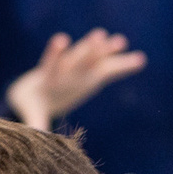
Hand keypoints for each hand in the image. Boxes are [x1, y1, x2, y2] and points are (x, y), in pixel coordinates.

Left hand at [4, 30, 146, 128]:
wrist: (34, 94)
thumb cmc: (34, 104)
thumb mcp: (34, 113)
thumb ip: (36, 122)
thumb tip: (33, 136)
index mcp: (49, 79)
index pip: (52, 63)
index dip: (55, 52)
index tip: (59, 40)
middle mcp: (65, 71)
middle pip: (77, 58)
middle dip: (88, 50)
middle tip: (99, 37)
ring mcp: (79, 68)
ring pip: (93, 57)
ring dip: (105, 49)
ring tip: (120, 41)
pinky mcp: (89, 73)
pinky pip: (107, 68)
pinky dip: (121, 65)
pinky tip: (139, 60)